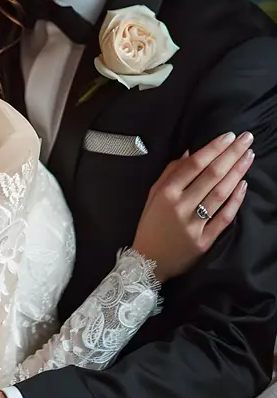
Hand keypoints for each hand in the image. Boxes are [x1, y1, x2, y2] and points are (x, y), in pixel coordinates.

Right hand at [133, 131, 253, 282]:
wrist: (149, 261)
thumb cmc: (151, 224)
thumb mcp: (153, 195)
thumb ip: (170, 173)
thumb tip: (190, 151)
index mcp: (166, 193)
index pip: (194, 165)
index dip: (213, 149)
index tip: (229, 136)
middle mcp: (180, 207)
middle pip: (211, 176)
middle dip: (231, 155)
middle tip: (247, 139)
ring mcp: (193, 225)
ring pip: (220, 194)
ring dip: (237, 173)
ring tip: (248, 156)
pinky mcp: (204, 241)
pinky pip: (224, 217)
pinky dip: (235, 200)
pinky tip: (243, 184)